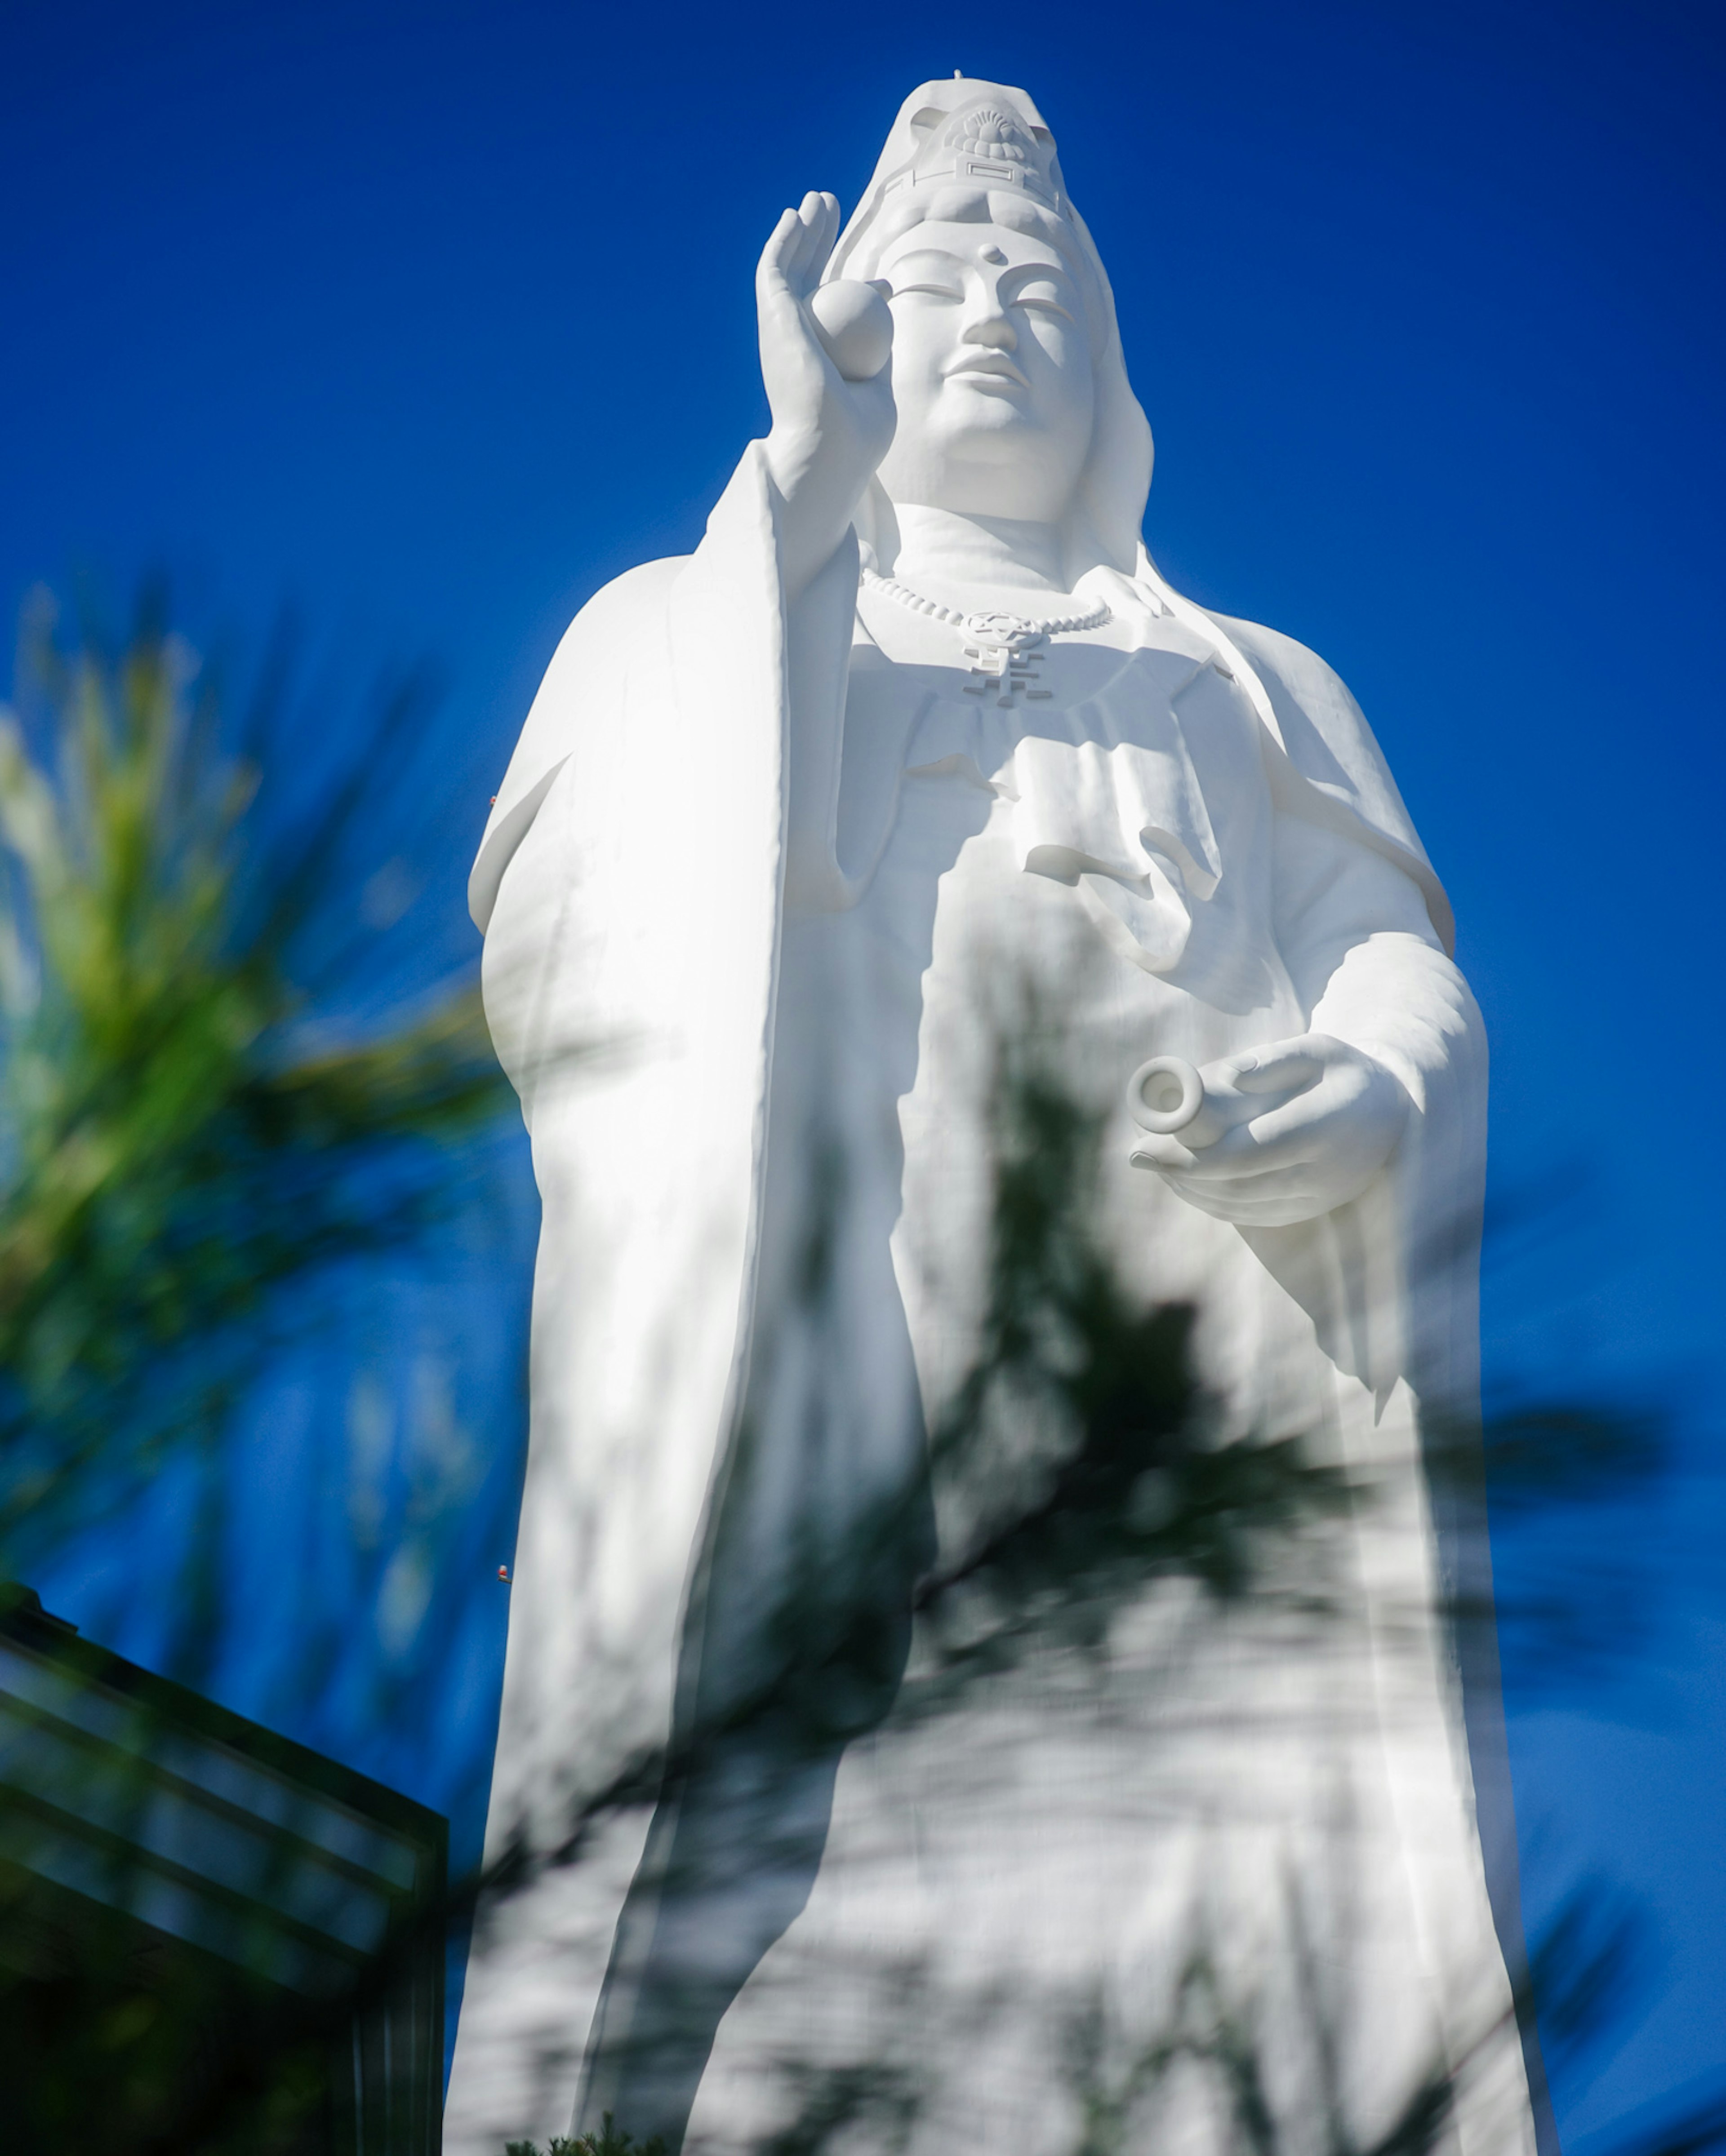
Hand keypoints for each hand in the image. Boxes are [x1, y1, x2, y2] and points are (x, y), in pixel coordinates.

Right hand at [757, 192, 894, 594]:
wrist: (830, 452)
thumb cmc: (858, 437)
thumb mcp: (879, 385)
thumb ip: (882, 345)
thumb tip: (884, 297)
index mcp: (822, 364)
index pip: (835, 320)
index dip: (854, 290)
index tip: (881, 282)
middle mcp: (797, 345)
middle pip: (810, 283)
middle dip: (821, 244)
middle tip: (834, 210)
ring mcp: (782, 332)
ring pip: (791, 269)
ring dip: (804, 233)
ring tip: (818, 199)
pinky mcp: (773, 321)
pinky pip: (774, 272)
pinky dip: (783, 241)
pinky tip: (794, 215)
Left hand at [1129, 1034, 1410, 1226]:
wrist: (1394, 1115)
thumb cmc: (1344, 1073)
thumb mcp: (1318, 1050)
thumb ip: (1274, 1062)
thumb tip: (1226, 1078)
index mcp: (1322, 1126)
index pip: (1245, 1153)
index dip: (1190, 1157)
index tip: (1146, 1146)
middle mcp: (1322, 1172)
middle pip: (1234, 1184)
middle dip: (1179, 1172)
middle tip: (1137, 1154)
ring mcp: (1317, 1198)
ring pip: (1239, 1204)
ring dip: (1190, 1189)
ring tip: (1155, 1163)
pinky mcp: (1310, 1211)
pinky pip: (1251, 1215)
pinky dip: (1212, 1201)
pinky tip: (1186, 1181)